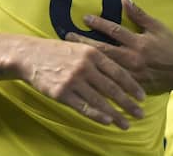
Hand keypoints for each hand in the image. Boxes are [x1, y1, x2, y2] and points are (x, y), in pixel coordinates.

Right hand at [16, 37, 144, 129]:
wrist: (30, 55)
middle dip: (128, 103)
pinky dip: (97, 115)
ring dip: (115, 114)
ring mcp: (73, 80)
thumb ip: (98, 59)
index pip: (118, 72)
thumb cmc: (57, 51)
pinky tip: (107, 122)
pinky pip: (83, 107)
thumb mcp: (80, 48)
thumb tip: (118, 73)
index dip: (132, 86)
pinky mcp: (62, 93)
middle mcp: (85, 66)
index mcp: (92, 53)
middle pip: (112, 89)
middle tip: (140, 113)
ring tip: (125, 124)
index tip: (142, 97)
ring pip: (100, 101)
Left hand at [66, 0, 172, 92]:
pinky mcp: (132, 85)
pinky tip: (86, 74)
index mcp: (139, 43)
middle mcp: (133, 59)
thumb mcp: (157, 26)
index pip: (115, 32)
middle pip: (103, 50)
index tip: (85, 18)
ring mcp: (131, 74)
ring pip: (104, 66)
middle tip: (67, 37)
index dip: (99, 24)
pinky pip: (112, 81)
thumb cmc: (171, 45)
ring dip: (87, 60)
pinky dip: (98, 76)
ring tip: (72, 54)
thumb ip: (139, 14)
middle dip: (84, 43)